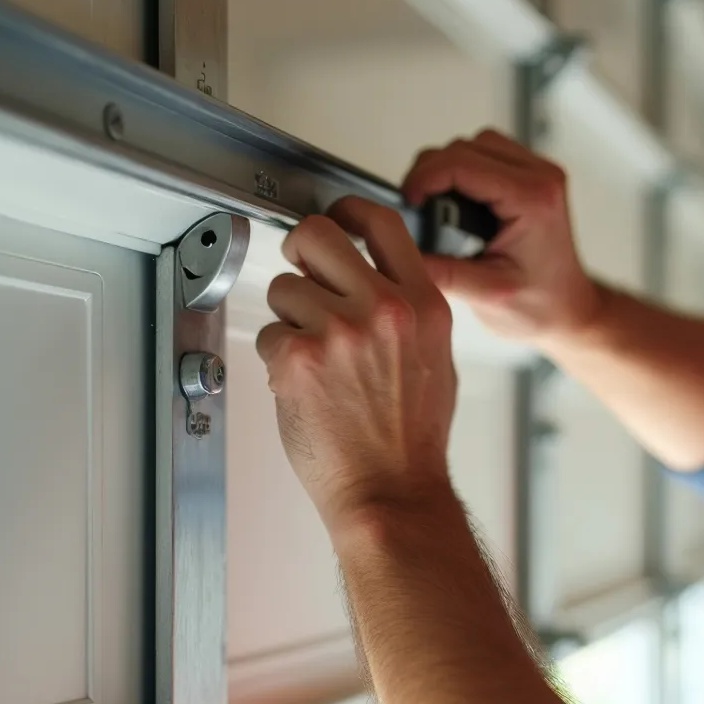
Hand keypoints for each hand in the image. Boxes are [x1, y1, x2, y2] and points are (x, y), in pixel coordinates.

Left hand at [255, 197, 457, 528]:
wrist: (392, 490)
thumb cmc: (412, 438)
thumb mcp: (435, 358)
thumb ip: (409, 309)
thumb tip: (374, 277)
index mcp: (423, 304)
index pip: (380, 223)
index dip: (348, 212)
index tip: (336, 217)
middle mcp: (384, 308)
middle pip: (318, 235)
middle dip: (301, 252)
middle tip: (302, 275)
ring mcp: (340, 330)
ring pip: (285, 288)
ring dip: (289, 319)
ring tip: (316, 360)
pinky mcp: (299, 357)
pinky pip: (269, 333)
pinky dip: (278, 358)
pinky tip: (304, 386)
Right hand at [401, 129, 603, 343]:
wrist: (569, 311)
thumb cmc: (542, 306)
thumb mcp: (487, 295)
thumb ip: (442, 273)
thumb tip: (402, 252)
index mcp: (534, 201)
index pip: (463, 164)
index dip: (424, 177)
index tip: (407, 201)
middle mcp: (541, 179)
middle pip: (466, 146)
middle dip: (432, 172)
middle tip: (415, 205)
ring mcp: (539, 174)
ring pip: (476, 144)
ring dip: (448, 168)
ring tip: (433, 202)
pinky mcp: (532, 178)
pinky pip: (489, 154)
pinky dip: (464, 170)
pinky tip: (456, 200)